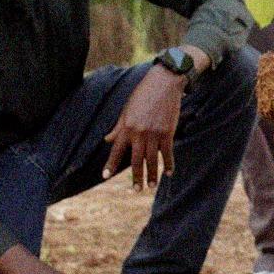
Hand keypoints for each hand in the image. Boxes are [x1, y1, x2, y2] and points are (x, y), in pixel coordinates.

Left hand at [104, 66, 183, 188]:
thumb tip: (107, 140)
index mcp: (126, 127)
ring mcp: (154, 134)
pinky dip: (168, 164)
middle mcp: (138, 133)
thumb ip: (118, 127)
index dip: (110, 164)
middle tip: (136, 190)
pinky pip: (167, 153)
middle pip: (135, 161)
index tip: (105, 177)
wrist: (164, 83)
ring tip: (151, 186)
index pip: (116, 150)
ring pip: (152, 160)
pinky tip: (168, 173)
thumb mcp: (127, 110)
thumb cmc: (143, 95)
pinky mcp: (167, 132)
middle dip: (136, 177)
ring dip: (152, 175)